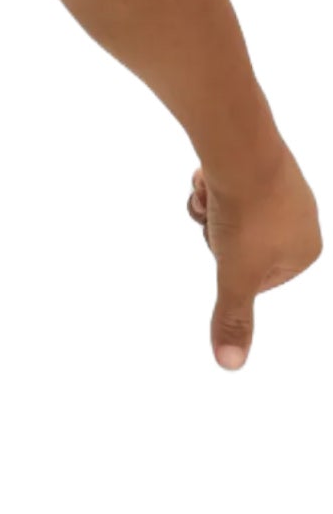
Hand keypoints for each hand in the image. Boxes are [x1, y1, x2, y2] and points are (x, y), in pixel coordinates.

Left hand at [187, 140, 322, 368]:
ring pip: (225, 218)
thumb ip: (233, 319)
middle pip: (235, 247)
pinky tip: (212, 177)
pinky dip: (210, 188)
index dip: (228, 264)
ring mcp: (283, 191)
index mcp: (306, 252)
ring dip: (208, 211)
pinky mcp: (261, 167)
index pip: (250, 279)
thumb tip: (231, 365)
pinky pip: (225, 189)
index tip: (233, 245)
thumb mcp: (235, 277)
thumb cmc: (247, 214)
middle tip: (220, 218)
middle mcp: (301, 221)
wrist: (241, 148)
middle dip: (214, 234)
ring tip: (214, 196)